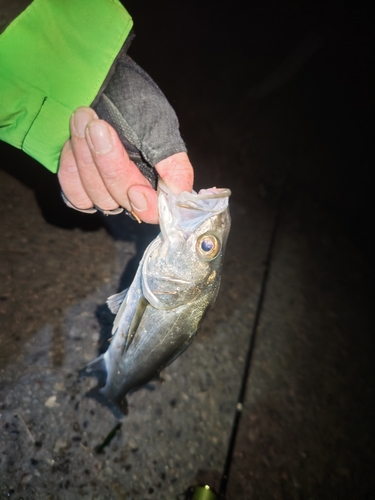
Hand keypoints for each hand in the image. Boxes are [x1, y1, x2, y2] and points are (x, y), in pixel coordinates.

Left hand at [58, 107, 193, 223]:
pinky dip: (72, 169)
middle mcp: (133, 188)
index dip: (146, 206)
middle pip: (122, 201)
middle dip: (109, 165)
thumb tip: (179, 194)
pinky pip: (75, 194)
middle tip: (98, 127)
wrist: (97, 79)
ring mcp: (106, 189)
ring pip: (97, 197)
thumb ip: (172, 163)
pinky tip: (73, 142)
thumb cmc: (133, 98)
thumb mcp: (160, 125)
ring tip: (83, 119)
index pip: (155, 210)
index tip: (136, 189)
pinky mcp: (82, 185)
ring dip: (86, 159)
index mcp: (158, 180)